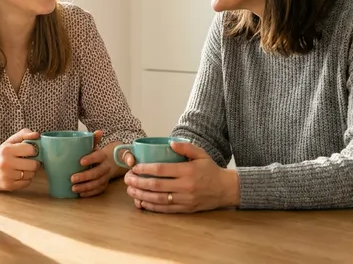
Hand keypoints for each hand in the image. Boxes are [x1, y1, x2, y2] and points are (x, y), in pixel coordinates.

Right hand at [0, 128, 41, 190]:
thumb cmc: (1, 154)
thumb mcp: (10, 142)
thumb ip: (24, 134)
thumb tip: (36, 135)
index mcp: (7, 150)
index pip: (31, 149)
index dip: (34, 150)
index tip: (31, 152)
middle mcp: (6, 163)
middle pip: (33, 165)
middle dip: (35, 163)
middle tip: (30, 161)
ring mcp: (7, 176)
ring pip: (31, 174)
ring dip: (30, 171)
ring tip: (23, 168)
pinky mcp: (8, 186)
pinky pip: (27, 183)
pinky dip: (26, 179)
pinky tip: (19, 175)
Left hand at [70, 130, 112, 197]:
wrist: (109, 162)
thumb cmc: (96, 154)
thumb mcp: (94, 146)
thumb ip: (93, 139)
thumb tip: (99, 131)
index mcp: (102, 155)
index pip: (98, 156)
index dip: (90, 159)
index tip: (80, 161)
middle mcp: (106, 167)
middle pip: (97, 172)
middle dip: (85, 176)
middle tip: (72, 178)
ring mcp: (106, 177)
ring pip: (97, 183)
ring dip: (85, 187)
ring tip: (73, 188)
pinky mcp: (104, 185)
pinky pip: (98, 190)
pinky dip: (89, 193)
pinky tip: (80, 194)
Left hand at [124, 141, 238, 212]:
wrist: (225, 189)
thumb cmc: (210, 170)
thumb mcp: (201, 154)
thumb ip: (185, 147)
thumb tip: (169, 142)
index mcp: (187, 171)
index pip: (161, 170)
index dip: (144, 169)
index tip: (134, 167)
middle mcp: (185, 186)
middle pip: (155, 185)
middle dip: (138, 182)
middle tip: (127, 178)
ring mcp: (185, 199)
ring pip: (158, 199)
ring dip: (141, 195)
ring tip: (130, 190)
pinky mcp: (185, 209)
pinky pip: (165, 209)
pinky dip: (151, 206)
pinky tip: (141, 202)